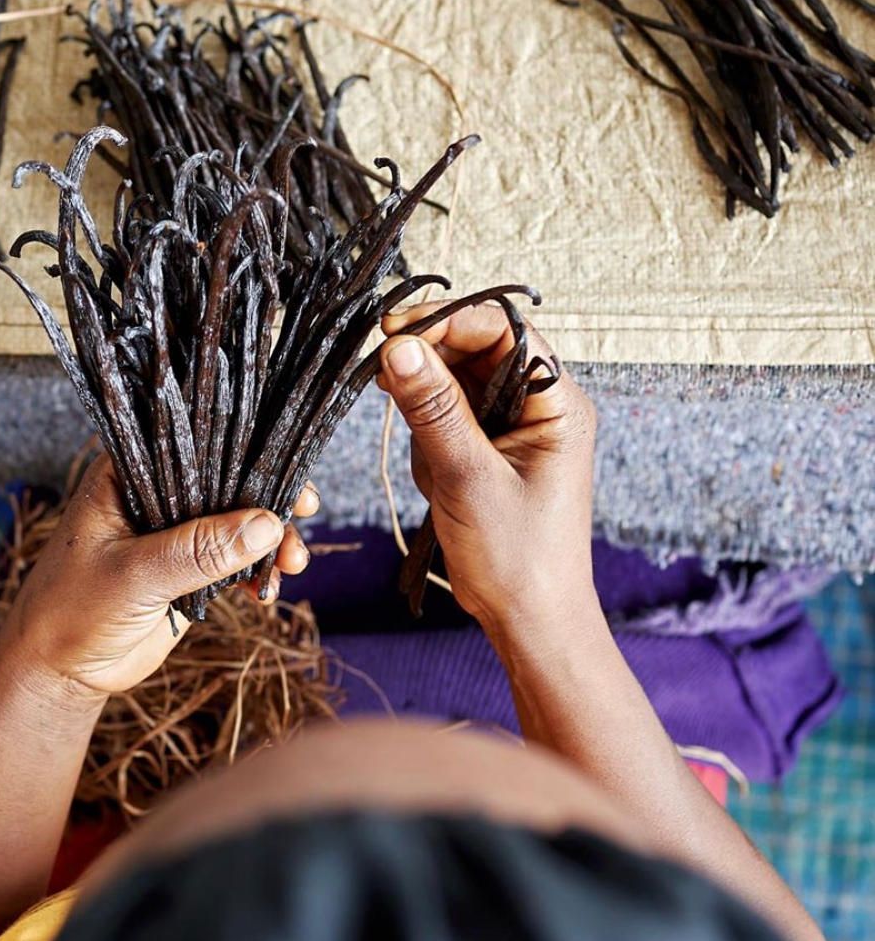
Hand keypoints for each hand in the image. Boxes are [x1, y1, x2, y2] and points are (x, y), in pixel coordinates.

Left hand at [0, 455, 318, 702]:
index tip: (286, 466)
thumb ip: (198, 550)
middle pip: (226, 480)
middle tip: (304, 510)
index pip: (193, 444)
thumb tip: (266, 524)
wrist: (58, 673)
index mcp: (130, 475)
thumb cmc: (72, 610)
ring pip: (238, 522)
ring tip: (291, 564)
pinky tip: (268, 592)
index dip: (243, 449)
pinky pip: (237, 562)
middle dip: (269, 498)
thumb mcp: (134, 575)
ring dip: (271, 540)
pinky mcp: (191, 570)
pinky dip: (259, 572)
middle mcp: (156, 495)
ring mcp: (176, 534)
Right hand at [376, 300, 597, 642]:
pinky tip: (434, 476)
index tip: (393, 330)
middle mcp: (538, 406)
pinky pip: (447, 418)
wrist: (529, 620)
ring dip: (425, 411)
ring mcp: (512, 427)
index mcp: (557, 403)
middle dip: (428, 365)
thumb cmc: (518, 558)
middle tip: (383, 379)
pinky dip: (427, 438)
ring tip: (432, 464)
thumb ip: (432, 407)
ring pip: (453, 383)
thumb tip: (398, 348)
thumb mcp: (468, 477)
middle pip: (474, 350)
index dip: (448, 321)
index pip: (502, 330)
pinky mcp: (488, 449)